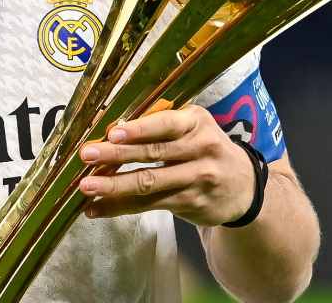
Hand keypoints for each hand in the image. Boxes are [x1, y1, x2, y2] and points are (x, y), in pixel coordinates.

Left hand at [77, 105, 255, 226]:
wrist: (245, 186)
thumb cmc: (206, 147)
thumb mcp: (194, 126)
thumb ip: (161, 124)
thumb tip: (109, 128)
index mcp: (196, 123)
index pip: (166, 124)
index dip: (140, 129)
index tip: (113, 132)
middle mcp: (200, 150)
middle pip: (153, 154)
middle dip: (117, 155)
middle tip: (87, 155)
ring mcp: (196, 179)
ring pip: (149, 183)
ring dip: (114, 186)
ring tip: (86, 186)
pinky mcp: (189, 203)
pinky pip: (149, 205)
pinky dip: (120, 207)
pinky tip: (97, 208)